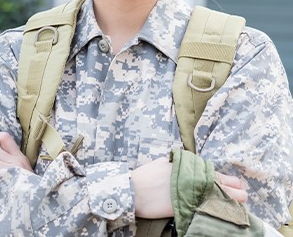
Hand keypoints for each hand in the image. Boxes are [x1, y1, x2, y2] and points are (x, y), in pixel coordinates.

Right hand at [130, 158, 248, 218]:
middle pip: (216, 183)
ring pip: (214, 195)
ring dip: (229, 199)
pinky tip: (223, 212)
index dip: (225, 179)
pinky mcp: (184, 206)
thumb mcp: (164, 164)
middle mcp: (189, 177)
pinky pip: (205, 207)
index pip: (211, 172)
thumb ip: (180, 165)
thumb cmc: (146, 176)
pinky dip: (215, 209)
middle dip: (232, 189)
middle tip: (243, 194)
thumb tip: (189, 168)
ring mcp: (188, 191)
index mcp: (184, 165)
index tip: (235, 183)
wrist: (133, 189)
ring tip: (240, 202)